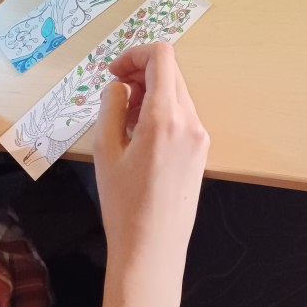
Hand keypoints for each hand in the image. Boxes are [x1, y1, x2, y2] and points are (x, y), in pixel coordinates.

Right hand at [93, 41, 208, 306]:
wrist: (152, 251)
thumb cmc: (123, 205)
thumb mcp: (105, 150)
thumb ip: (112, 106)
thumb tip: (119, 85)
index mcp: (166, 117)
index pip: (162, 56)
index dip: (134, 54)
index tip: (113, 73)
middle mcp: (190, 121)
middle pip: (170, 72)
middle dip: (140, 73)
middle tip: (115, 96)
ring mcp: (200, 136)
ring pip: (177, 92)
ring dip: (151, 92)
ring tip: (125, 120)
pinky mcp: (201, 150)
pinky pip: (182, 114)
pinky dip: (161, 111)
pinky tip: (141, 136)